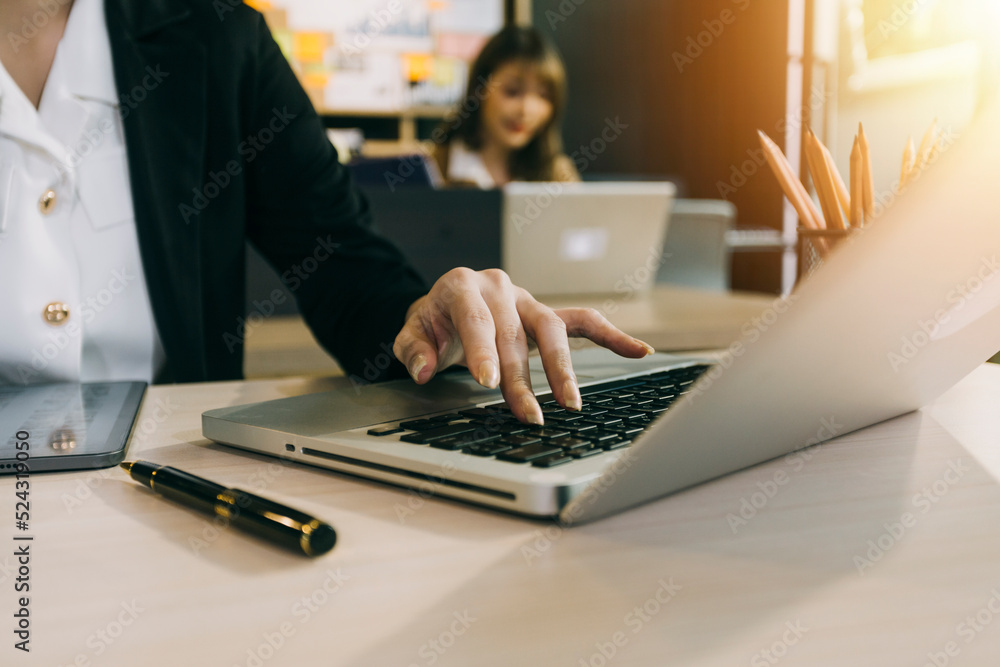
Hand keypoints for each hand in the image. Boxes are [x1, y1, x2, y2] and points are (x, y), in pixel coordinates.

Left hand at [393, 268, 654, 423]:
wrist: (446, 308)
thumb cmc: (433, 323)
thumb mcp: (410, 333)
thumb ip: (413, 349)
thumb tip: (424, 369)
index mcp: (462, 287)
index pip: (477, 319)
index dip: (483, 350)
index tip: (487, 381)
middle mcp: (499, 288)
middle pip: (515, 334)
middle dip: (521, 378)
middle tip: (529, 414)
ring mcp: (527, 300)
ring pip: (553, 330)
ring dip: (563, 369)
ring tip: (569, 403)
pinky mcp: (546, 314)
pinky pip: (583, 322)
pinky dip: (611, 336)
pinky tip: (638, 351)